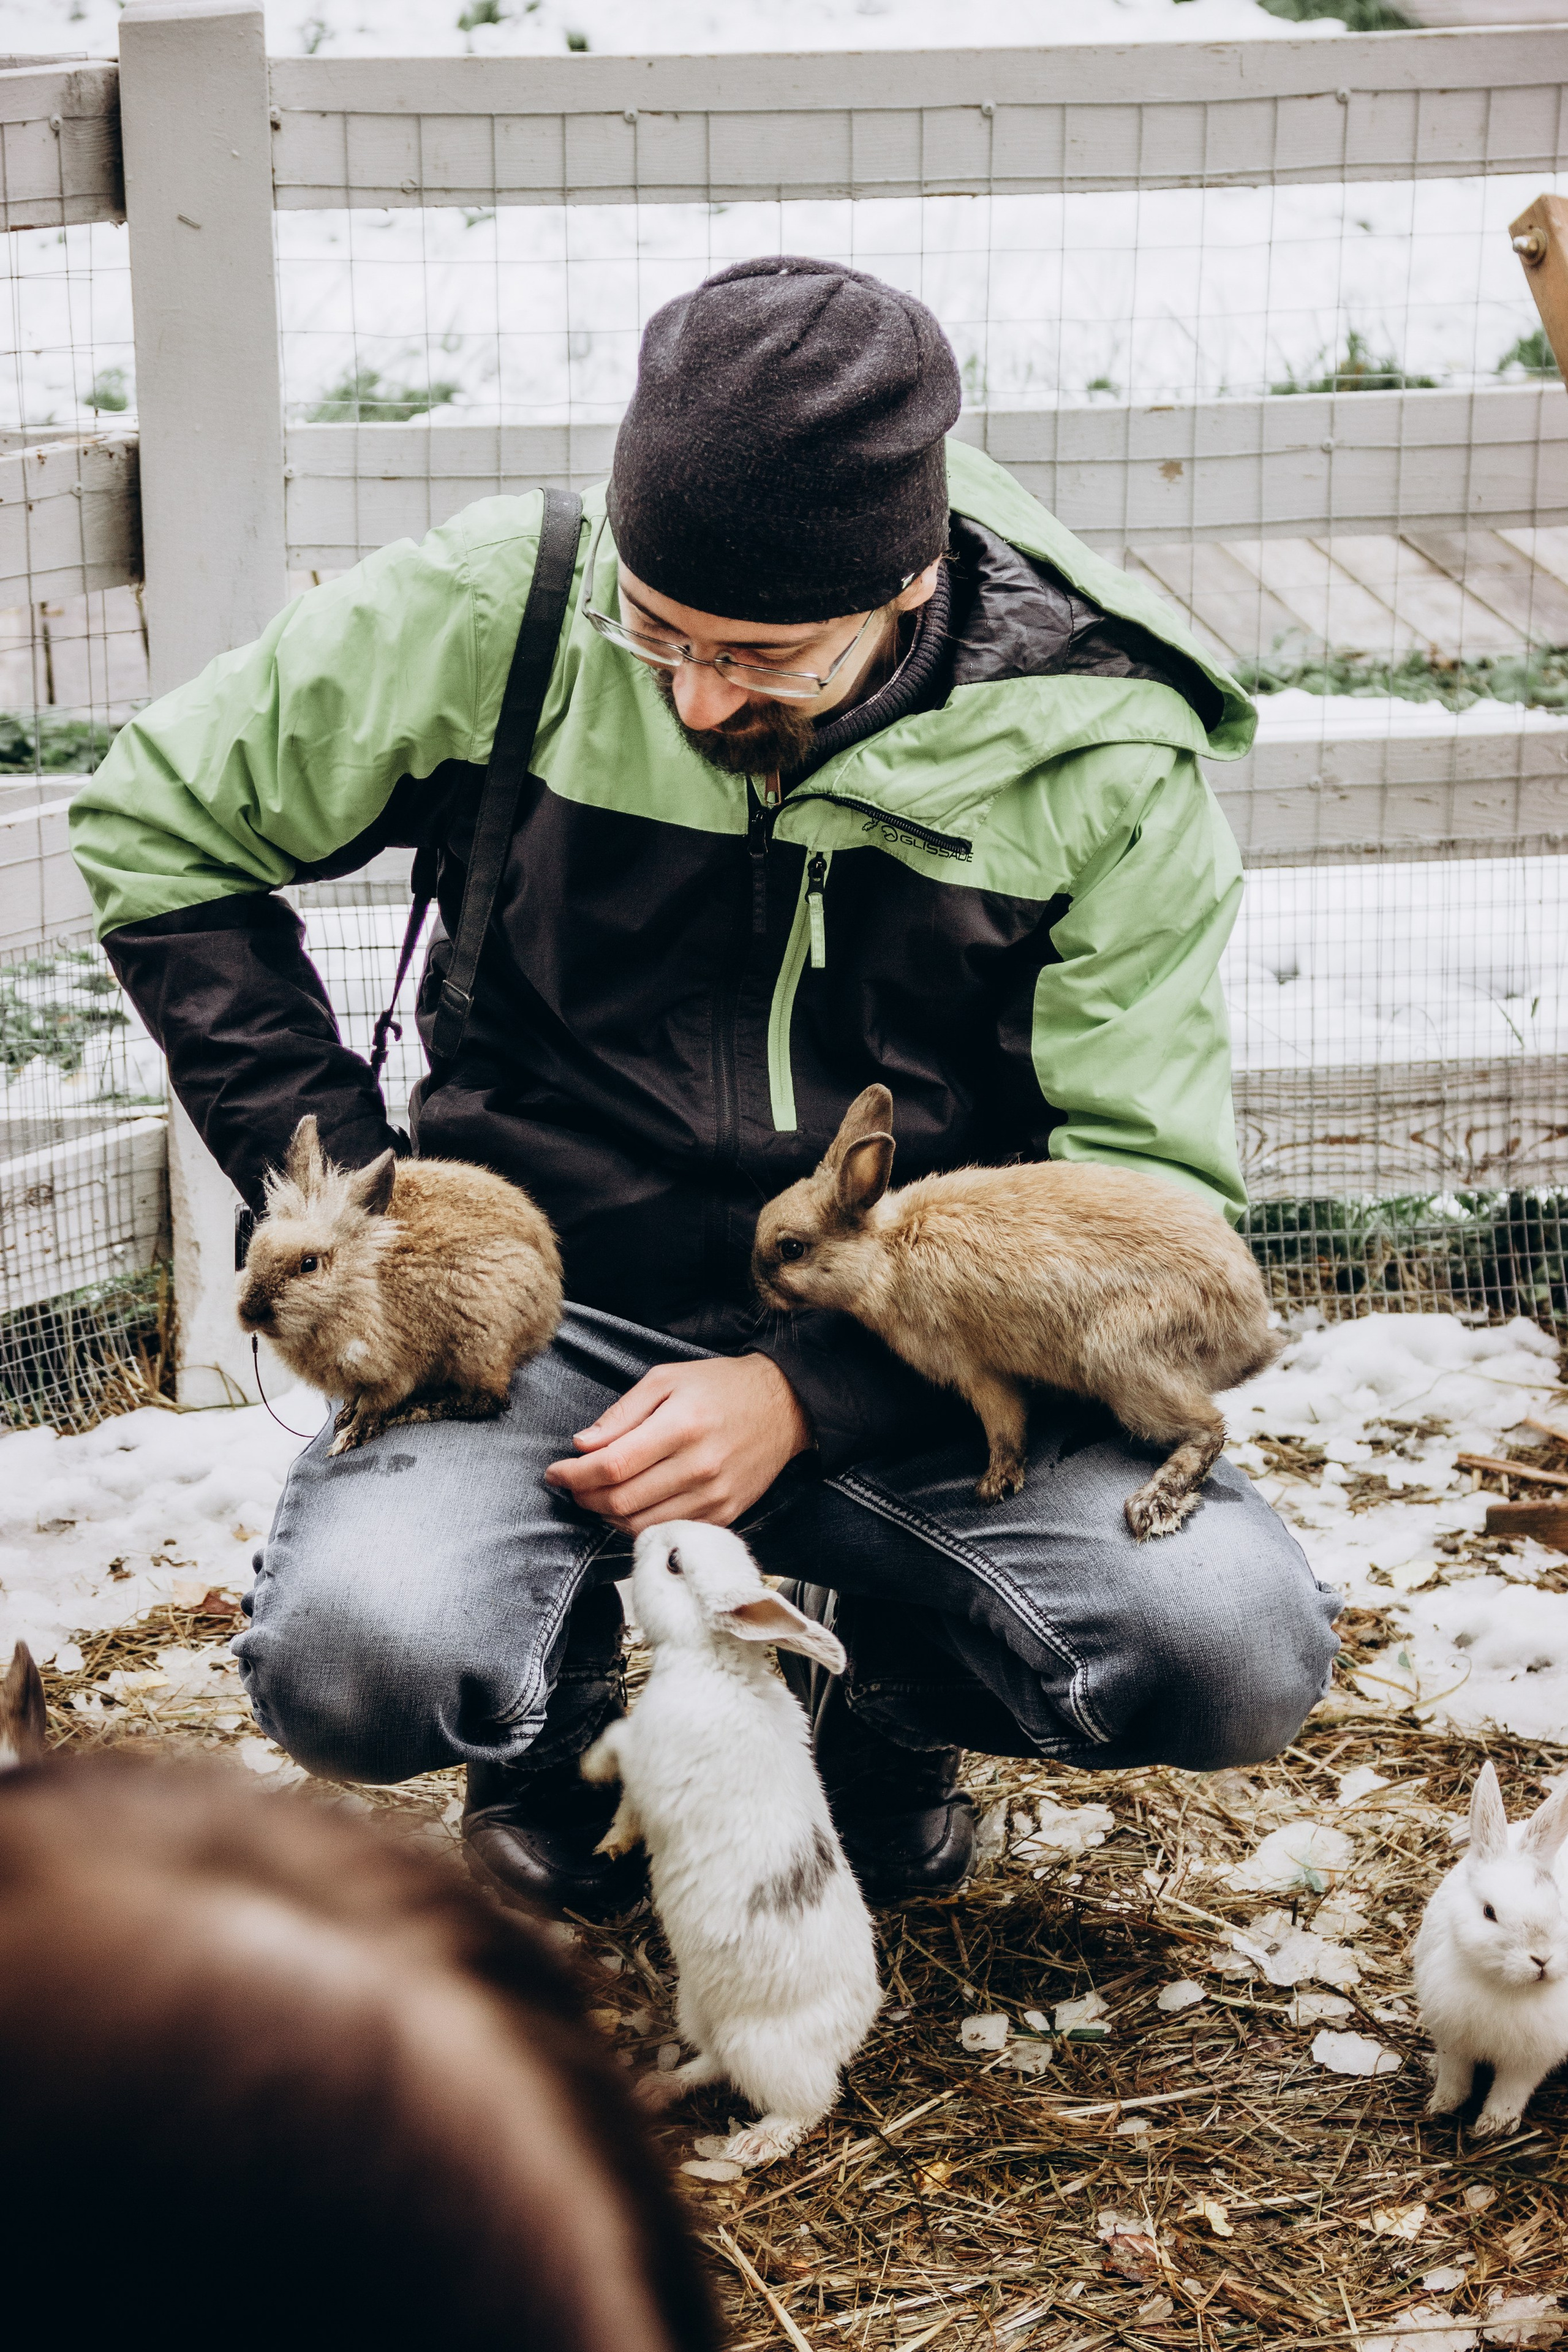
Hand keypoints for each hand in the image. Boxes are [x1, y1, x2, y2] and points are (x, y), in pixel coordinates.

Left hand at [544, 1354, 810, 1533]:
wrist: (785, 1406)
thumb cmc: (720, 1386)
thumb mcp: (666, 1379)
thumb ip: (622, 1414)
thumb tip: (582, 1446)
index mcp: (681, 1426)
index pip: (612, 1466)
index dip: (574, 1474)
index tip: (554, 1471)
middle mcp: (699, 1466)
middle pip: (621, 1501)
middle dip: (583, 1497)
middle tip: (571, 1484)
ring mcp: (715, 1496)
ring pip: (640, 1526)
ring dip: (606, 1516)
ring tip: (596, 1496)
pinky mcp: (726, 1514)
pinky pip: (669, 1531)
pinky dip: (638, 1526)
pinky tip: (628, 1507)